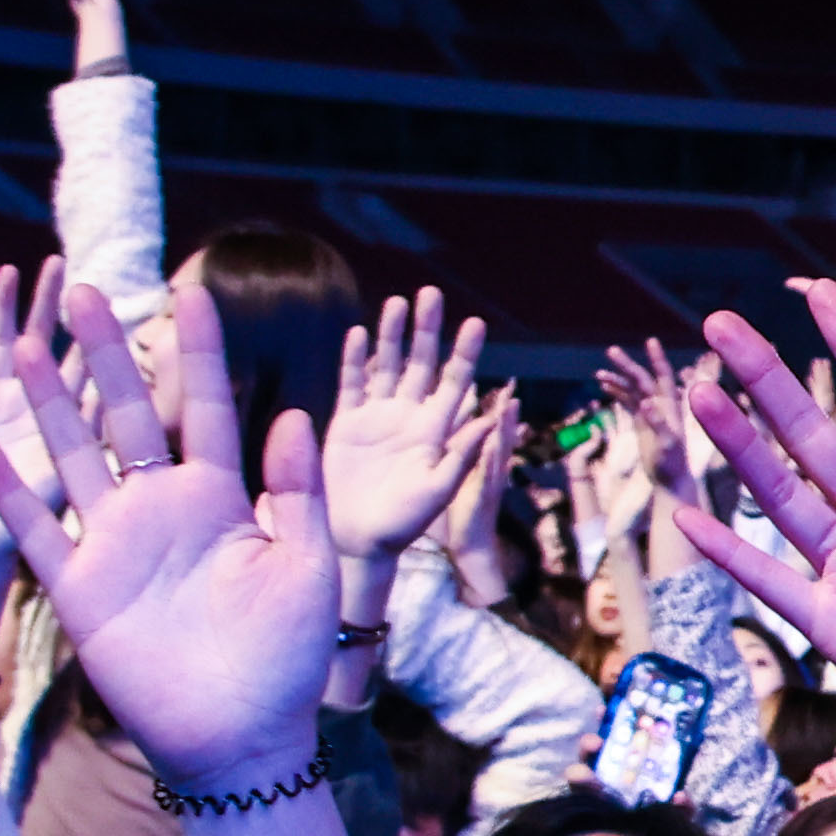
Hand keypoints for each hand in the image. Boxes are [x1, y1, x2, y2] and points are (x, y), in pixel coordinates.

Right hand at [0, 270, 350, 783]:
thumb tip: (289, 414)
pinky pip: (37, 533)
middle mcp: (161, 510)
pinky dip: (8, 493)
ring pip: (73, 458)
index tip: (192, 293)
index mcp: (220, 498)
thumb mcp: (305, 565)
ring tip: (29, 346)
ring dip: (50, 406)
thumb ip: (295, 491)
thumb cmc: (285, 658)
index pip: (205, 408)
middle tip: (86, 292)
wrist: (240, 738)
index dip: (198, 354)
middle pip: (127, 416)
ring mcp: (115, 546)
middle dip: (108, 356)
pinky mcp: (81, 590)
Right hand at [313, 288, 503, 572]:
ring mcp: (376, 417)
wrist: (357, 542)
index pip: (455, 382)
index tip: (475, 323)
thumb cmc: (402, 525)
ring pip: (386, 366)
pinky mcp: (346, 423)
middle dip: (427, 330)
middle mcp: (408, 417)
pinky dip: (355, 360)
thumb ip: (462, 453)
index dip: (464, 353)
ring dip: (391, 336)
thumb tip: (489, 416)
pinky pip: (351, 384)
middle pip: (421, 363)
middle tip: (431, 293)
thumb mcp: (438, 490)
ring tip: (397, 303)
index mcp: (435, 430)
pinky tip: (358, 334)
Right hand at [661, 278, 835, 799]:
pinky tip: (691, 515)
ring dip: (740, 447)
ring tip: (700, 395)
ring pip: (782, 495)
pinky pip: (772, 580)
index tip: (817, 292)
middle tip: (721, 326)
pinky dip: (730, 552)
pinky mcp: (835, 622)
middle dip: (769, 379)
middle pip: (814, 432)